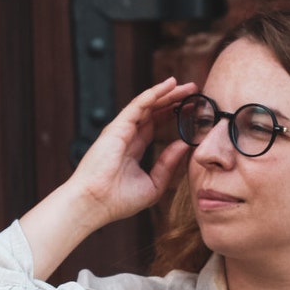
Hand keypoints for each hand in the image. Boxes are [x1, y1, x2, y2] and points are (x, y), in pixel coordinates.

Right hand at [20, 76, 196, 277]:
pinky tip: (169, 85)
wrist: (96, 204)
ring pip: (147, 104)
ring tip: (188, 86)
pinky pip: (138, 105)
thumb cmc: (118, 200)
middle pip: (153, 111)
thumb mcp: (154, 184)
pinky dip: (154, 93)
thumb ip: (169, 164)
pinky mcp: (117, 127)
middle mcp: (126, 136)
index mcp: (133, 149)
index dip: (172, 115)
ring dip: (167, 93)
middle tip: (194, 90)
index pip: (154, 125)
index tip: (191, 108)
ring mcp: (121, 130)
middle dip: (173, 100)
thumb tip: (185, 144)